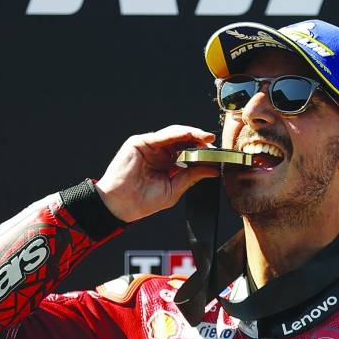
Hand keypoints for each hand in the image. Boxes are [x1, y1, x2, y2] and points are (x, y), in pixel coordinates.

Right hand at [95, 125, 219, 222]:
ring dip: (192, 134)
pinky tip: (190, 135)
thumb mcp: (174, 189)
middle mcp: (160, 152)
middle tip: (214, 143)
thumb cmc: (143, 201)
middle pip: (184, 141)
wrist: (121, 205)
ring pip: (175, 134)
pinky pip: (163, 135)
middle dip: (200, 140)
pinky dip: (177, 133)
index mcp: (167, 164)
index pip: (189, 152)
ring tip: (206, 138)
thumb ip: (191, 176)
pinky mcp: (141, 142)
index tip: (218, 155)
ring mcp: (150, 146)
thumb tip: (213, 169)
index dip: (203, 152)